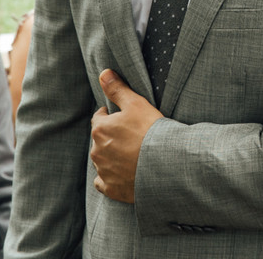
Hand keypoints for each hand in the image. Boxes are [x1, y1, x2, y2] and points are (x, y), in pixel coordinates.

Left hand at [90, 69, 162, 202]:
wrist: (165, 164)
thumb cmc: (151, 131)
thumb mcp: (136, 103)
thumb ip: (117, 89)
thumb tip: (103, 73)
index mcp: (100, 129)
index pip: (100, 118)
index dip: (112, 116)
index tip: (125, 118)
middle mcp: (96, 151)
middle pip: (101, 140)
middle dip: (112, 137)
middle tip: (132, 136)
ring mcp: (103, 171)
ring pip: (102, 160)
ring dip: (112, 156)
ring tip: (132, 154)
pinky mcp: (111, 188)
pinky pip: (103, 182)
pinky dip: (110, 178)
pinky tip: (123, 174)